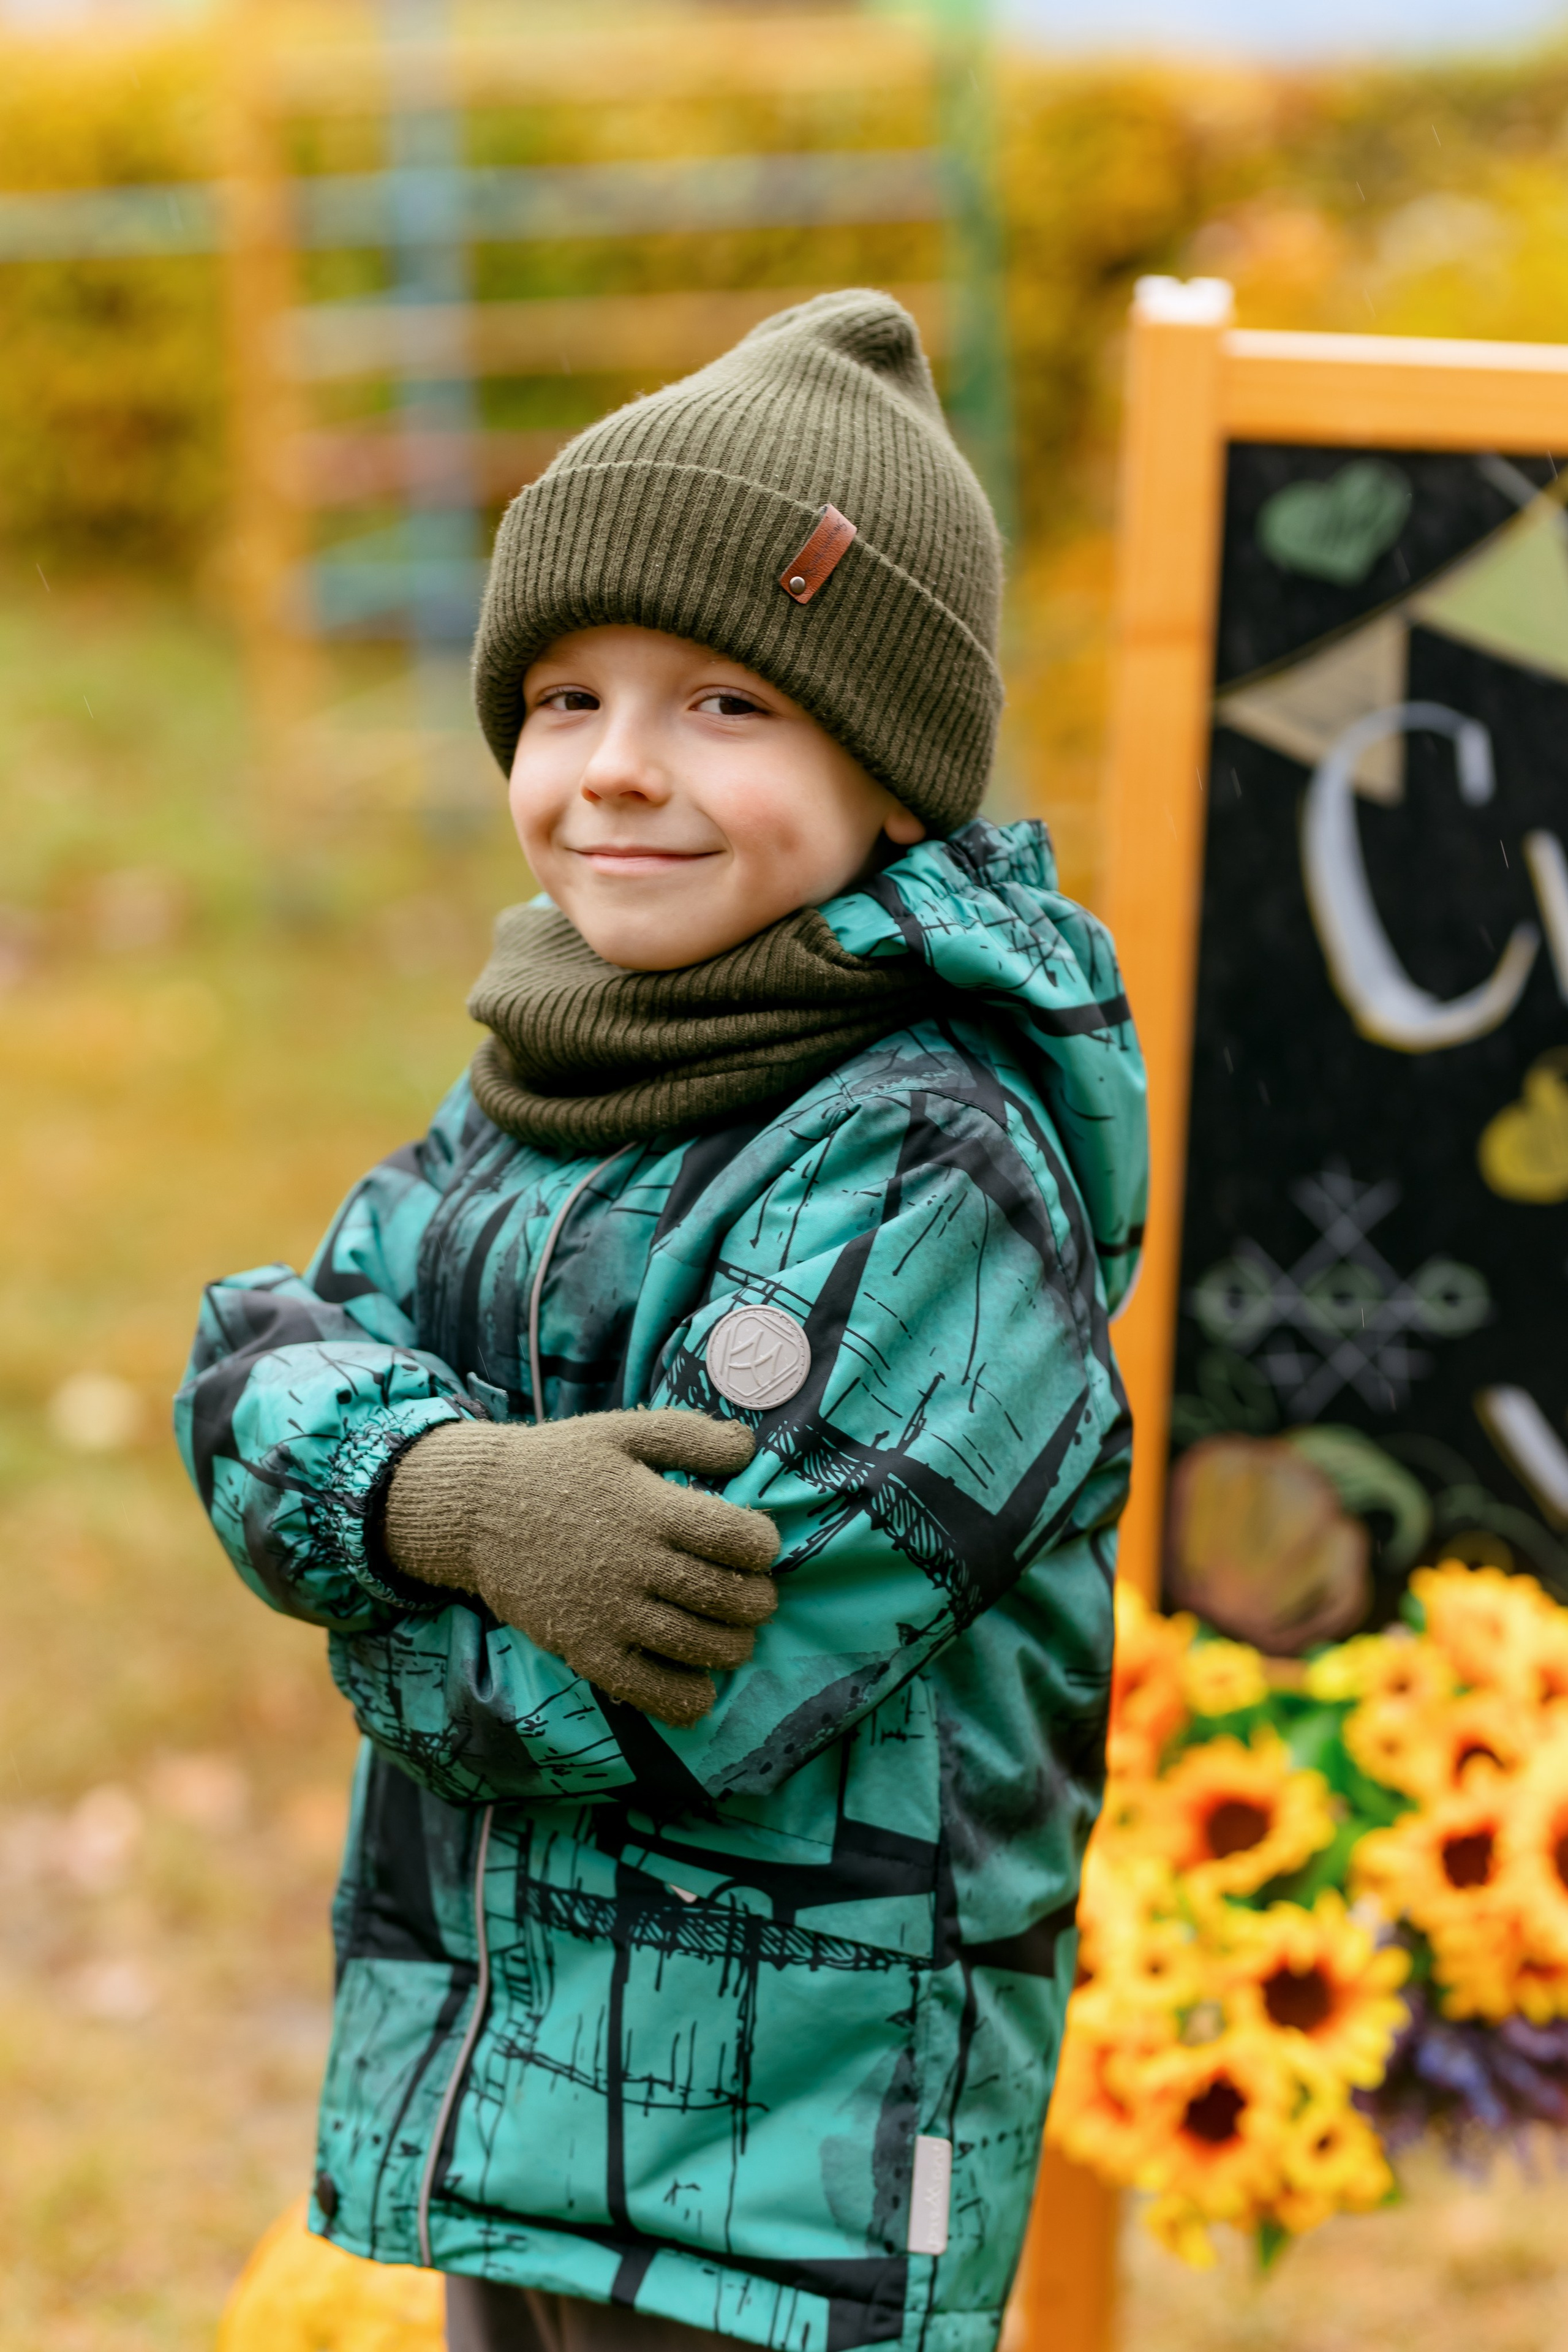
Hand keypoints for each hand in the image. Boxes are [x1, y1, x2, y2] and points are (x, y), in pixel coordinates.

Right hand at [383, 1408, 779, 1726]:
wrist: (478, 1509)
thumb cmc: (557, 1465)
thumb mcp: (621, 1432)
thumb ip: (688, 1436)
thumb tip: (747, 1446)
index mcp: (649, 1508)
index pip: (736, 1539)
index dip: (762, 1545)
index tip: (755, 1544)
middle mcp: (633, 1565)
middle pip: (727, 1598)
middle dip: (757, 1600)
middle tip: (751, 1593)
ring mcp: (608, 1613)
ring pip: (699, 1646)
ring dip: (733, 1646)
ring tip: (731, 1633)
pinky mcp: (585, 1650)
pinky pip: (649, 1690)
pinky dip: (686, 1698)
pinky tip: (699, 1686)